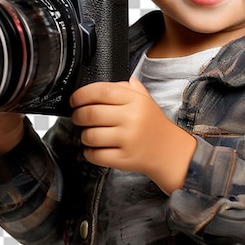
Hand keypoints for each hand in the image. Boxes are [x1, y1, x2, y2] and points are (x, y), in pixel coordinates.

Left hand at [70, 78, 196, 194]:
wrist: (170, 151)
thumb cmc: (154, 125)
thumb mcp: (145, 100)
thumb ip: (126, 88)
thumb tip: (102, 84)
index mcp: (135, 100)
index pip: (101, 91)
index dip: (82, 94)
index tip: (74, 100)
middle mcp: (132, 118)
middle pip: (91, 113)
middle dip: (77, 115)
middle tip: (77, 117)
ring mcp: (128, 139)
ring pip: (90, 136)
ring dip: (83, 135)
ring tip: (88, 134)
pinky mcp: (124, 159)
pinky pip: (95, 155)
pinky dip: (88, 152)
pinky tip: (93, 148)